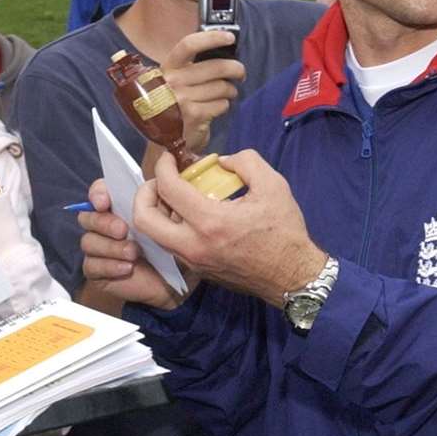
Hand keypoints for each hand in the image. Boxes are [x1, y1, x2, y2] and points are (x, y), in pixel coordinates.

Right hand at [79, 179, 187, 309]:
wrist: (173, 281)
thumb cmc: (169, 247)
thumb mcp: (167, 221)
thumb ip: (156, 202)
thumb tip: (150, 187)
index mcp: (118, 207)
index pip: (98, 192)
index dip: (97, 193)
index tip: (104, 202)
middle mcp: (103, 225)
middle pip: (87, 217)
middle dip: (104, 222)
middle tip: (123, 230)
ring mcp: (98, 248)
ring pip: (89, 242)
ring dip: (111, 247)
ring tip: (134, 253)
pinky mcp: (97, 271)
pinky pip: (91, 266)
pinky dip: (110, 266)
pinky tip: (128, 268)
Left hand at [135, 150, 326, 303]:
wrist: (293, 277)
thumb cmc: (284, 232)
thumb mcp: (273, 185)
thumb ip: (245, 162)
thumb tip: (222, 162)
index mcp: (210, 221)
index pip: (168, 189)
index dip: (163, 167)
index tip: (170, 158)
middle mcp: (193, 244)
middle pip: (143, 219)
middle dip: (145, 193)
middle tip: (162, 181)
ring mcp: (193, 261)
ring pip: (154, 236)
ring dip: (156, 212)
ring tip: (175, 197)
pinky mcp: (197, 271)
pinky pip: (170, 246)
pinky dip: (170, 227)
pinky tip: (190, 216)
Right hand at [160, 31, 245, 153]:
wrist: (162, 138)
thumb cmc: (172, 106)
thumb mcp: (172, 82)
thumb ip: (191, 67)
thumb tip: (224, 54)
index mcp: (167, 68)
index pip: (189, 45)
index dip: (212, 38)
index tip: (229, 37)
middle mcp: (172, 81)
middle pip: (215, 67)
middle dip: (235, 69)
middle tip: (240, 73)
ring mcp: (183, 99)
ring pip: (222, 87)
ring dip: (230, 91)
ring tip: (228, 94)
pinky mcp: (194, 115)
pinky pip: (222, 104)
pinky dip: (224, 106)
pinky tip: (217, 108)